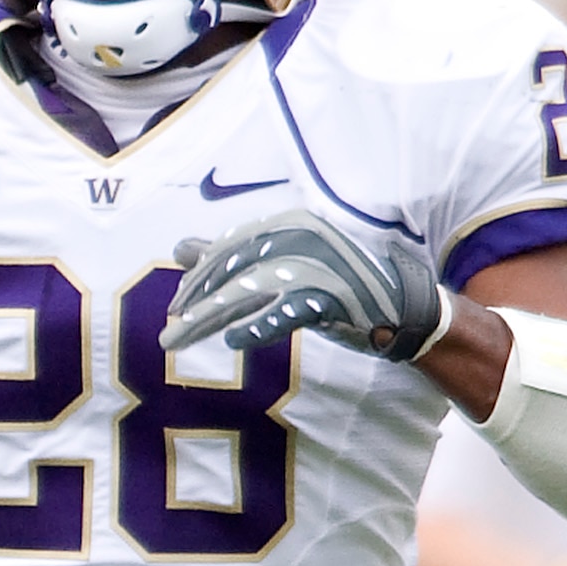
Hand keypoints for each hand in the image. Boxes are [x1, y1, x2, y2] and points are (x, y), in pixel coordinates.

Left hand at [164, 206, 441, 361]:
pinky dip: (259, 326)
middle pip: (234, 269)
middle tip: (168, 331)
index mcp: (289, 224)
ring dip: (208, 318)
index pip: (230, 248)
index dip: (199, 279)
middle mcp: (302, 237)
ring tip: (178, 340)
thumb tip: (180, 247)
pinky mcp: (333, 297)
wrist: (399, 307)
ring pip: (249, 291)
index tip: (176, 307)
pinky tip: (232, 341)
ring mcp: (318, 266)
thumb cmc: (333, 283)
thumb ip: (232, 254)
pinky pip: (287, 312)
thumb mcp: (282, 263)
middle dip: (196, 301)